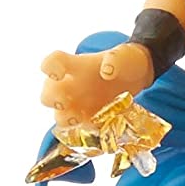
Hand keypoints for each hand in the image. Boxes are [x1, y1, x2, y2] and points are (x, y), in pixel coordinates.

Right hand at [39, 42, 153, 127]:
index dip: (49, 68)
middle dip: (52, 99)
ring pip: (59, 115)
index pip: (53, 62)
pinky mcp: (89, 119)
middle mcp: (71, 85)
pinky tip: (97, 126)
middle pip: (48, 93)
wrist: (136, 76)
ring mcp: (78, 104)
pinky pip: (82, 128)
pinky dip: (86, 129)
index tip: (57, 74)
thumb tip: (107, 71)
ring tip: (76, 119)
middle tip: (63, 102)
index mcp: (75, 65)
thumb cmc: (123, 61)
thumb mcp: (123, 55)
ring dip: (64, 118)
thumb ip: (115, 59)